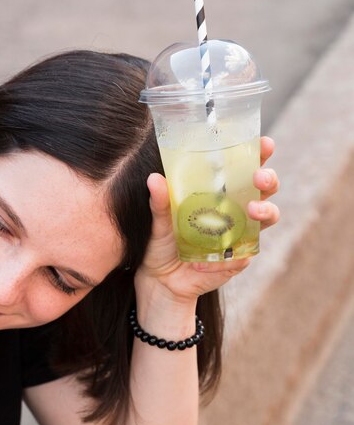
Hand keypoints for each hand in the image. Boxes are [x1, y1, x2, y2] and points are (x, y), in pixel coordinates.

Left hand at [136, 137, 279, 303]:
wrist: (161, 280)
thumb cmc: (162, 243)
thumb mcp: (159, 221)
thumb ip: (159, 202)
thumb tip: (154, 179)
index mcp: (219, 192)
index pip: (244, 167)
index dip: (259, 154)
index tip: (264, 144)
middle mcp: (236, 209)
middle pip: (265, 189)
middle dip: (268, 180)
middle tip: (258, 178)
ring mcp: (241, 234)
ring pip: (268, 217)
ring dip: (266, 211)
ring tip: (252, 210)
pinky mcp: (237, 259)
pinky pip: (243, 255)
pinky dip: (228, 258)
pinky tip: (203, 263)